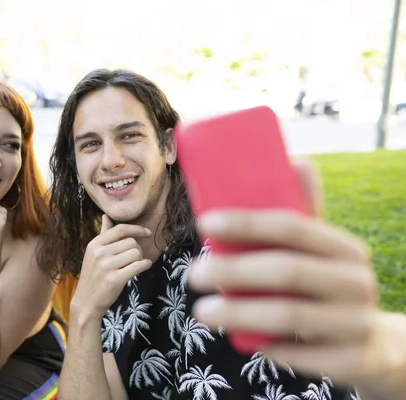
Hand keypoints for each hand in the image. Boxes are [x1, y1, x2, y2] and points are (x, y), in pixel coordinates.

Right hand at [72, 215, 152, 317]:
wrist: (86, 302)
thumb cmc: (93, 276)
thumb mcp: (93, 253)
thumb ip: (103, 234)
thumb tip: (106, 215)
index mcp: (94, 244)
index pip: (120, 229)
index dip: (136, 229)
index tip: (147, 232)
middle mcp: (99, 253)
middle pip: (131, 242)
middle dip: (137, 249)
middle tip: (135, 258)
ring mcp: (106, 266)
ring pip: (136, 253)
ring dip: (141, 258)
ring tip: (135, 265)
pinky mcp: (115, 279)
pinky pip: (138, 266)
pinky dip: (145, 265)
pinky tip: (143, 267)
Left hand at [187, 158, 392, 387]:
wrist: (370, 342)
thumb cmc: (325, 282)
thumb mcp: (318, 251)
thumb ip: (302, 213)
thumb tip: (296, 160)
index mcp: (344, 246)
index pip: (292, 225)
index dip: (246, 223)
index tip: (204, 223)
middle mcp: (356, 281)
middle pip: (287, 271)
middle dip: (232, 271)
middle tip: (192, 274)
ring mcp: (357, 322)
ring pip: (289, 317)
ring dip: (238, 314)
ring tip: (200, 312)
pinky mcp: (350, 360)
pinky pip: (299, 355)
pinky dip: (267, 348)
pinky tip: (241, 341)